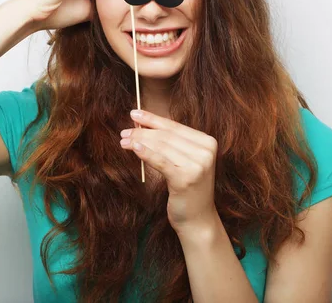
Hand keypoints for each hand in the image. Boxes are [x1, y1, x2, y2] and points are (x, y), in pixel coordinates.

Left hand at [119, 110, 218, 233]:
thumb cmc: (187, 188)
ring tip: (123, 140)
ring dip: (139, 141)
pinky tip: (133, 148)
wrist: (198, 219)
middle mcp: (206, 152)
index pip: (174, 127)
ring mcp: (197, 165)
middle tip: (124, 132)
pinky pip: (160, 161)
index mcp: (208, 142)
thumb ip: (171, 143)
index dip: (152, 119)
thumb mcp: (184, 161)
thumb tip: (142, 123)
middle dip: (142, 132)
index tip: (134, 114)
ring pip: (161, 147)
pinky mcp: (185, 179)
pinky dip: (145, 153)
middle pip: (166, 136)